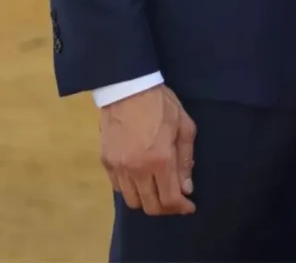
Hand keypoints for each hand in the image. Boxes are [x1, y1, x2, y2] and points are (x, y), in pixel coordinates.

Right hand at [99, 84, 196, 216]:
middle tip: (174, 200)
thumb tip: (186, 187)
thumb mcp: (184, 125)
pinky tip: (140, 179)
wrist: (128, 88)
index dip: (181, 207)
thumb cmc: (161, 104)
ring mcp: (119, 167)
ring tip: (157, 190)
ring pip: (132, 201)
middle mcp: (137, 169)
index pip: (169, 199)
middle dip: (165, 208)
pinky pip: (118, 188)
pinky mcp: (106, 162)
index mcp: (160, 160)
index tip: (189, 206)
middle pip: (150, 206)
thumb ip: (186, 158)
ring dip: (147, 201)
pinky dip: (131, 189)